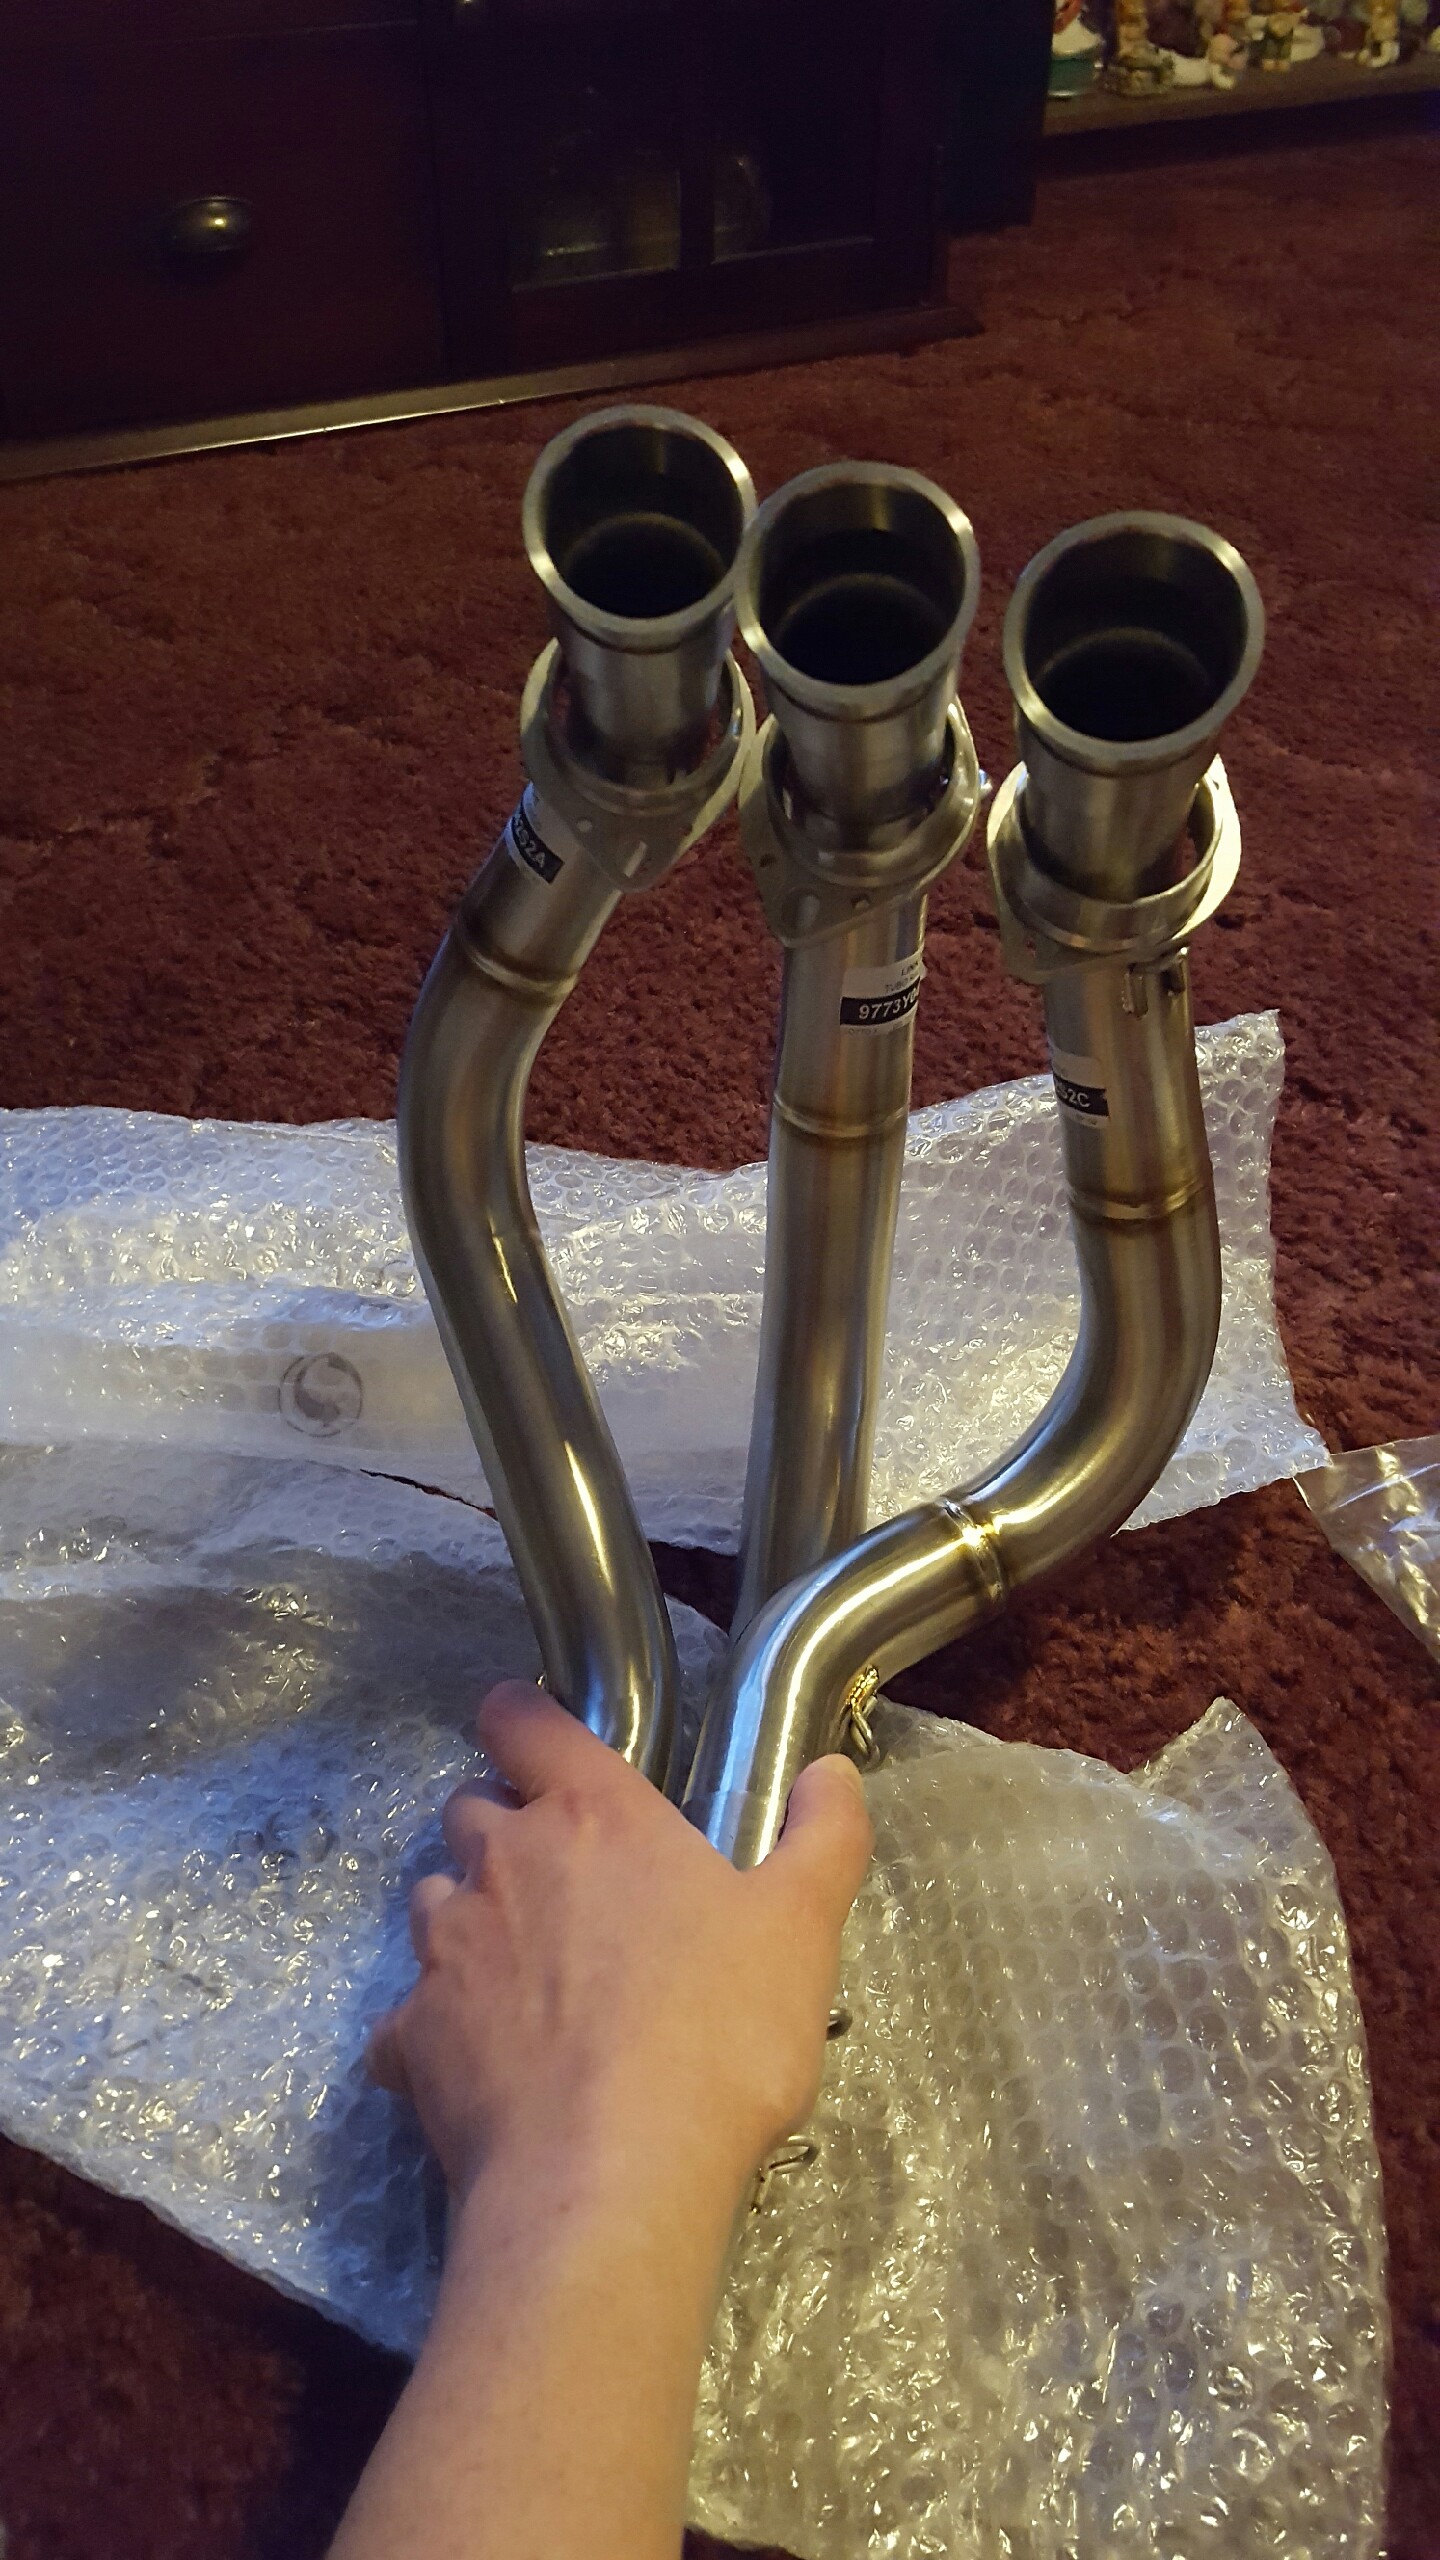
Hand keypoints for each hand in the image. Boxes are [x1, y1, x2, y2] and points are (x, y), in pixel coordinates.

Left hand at [368, 1682, 872, 2215]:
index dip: (520, 1716)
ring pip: (431, 1900)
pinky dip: (428, 2030)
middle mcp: (504, 1862)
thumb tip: (831, 1771)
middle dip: (499, 1826)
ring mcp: (446, 1949)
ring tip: (519, 1971)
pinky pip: (403, 2018)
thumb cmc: (716, 2036)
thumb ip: (821, 1837)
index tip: (527, 1729)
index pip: (526, 1722)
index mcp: (593, 1816)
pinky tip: (472, 2066)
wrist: (609, 2176)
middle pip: (469, 1807)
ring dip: (465, 1918)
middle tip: (556, 1877)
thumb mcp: (801, 1930)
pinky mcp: (411, 2037)